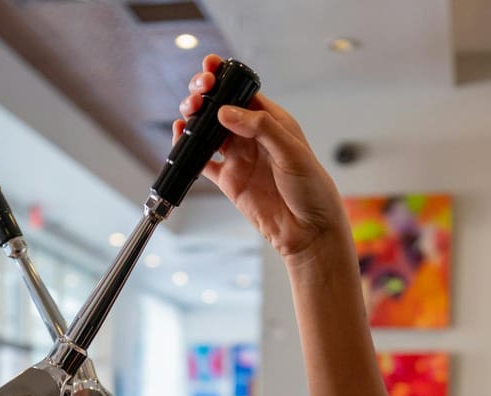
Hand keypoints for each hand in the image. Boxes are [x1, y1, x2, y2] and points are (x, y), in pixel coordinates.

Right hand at [177, 54, 347, 259]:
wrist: (307, 231)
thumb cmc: (310, 189)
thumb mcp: (291, 152)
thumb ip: (260, 128)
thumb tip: (225, 112)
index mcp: (271, 121)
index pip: (243, 93)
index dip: (225, 79)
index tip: (211, 70)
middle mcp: (252, 137)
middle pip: (221, 109)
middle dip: (206, 96)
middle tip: (197, 95)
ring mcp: (238, 158)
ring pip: (208, 132)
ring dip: (194, 121)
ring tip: (186, 115)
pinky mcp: (228, 181)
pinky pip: (202, 162)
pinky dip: (188, 151)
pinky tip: (180, 140)